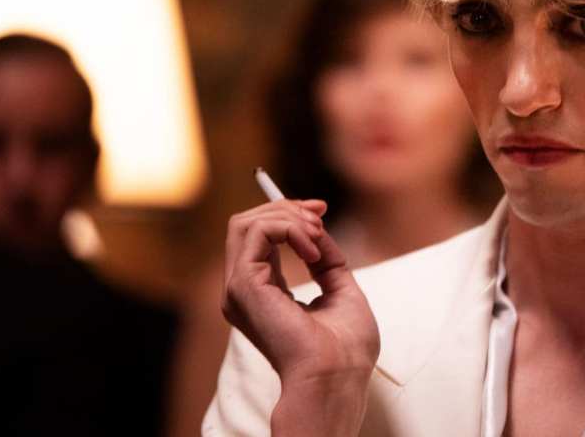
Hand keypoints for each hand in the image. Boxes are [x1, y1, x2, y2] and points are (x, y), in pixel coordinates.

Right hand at [221, 199, 379, 433]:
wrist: (339, 375)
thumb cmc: (345, 349)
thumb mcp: (341, 291)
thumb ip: (327, 262)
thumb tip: (319, 230)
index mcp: (262, 294)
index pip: (258, 239)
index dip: (288, 215)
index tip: (321, 209)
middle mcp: (244, 290)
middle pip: (247, 224)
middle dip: (287, 209)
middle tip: (320, 215)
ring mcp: (240, 288)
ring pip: (246, 222)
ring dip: (288, 216)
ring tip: (317, 232)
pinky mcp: (244, 285)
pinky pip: (256, 232)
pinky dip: (288, 228)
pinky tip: (312, 248)